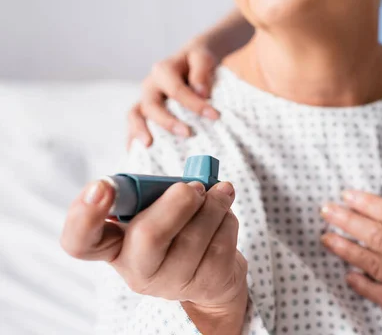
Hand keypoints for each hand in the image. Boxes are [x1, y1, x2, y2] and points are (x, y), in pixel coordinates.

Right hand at [61, 180, 247, 330]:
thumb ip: (155, 190)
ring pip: (195, 236)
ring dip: (213, 204)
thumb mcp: (158, 208)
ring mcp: (172, 282)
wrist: (212, 273)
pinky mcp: (206, 284)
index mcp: (114, 245)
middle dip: (177, 202)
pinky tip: (224, 214)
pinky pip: (221, 242)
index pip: (80, 240)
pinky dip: (227, 218)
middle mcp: (137, 269)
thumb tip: (173, 171)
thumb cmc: (178, 229)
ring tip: (218, 193)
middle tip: (193, 186)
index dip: (84, 215)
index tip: (102, 186)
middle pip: (148, 236)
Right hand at [127, 37, 220, 148]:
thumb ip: (201, 72)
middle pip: (151, 105)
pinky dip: (132, 139)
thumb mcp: (203, 58)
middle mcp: (150, 86)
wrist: (191, 60)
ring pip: (135, 115)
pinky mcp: (146, 112)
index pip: (177, 90)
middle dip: (168, 122)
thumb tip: (201, 92)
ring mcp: (146, 99)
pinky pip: (134, 126)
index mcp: (163, 71)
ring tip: (148, 146)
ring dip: (139, 131)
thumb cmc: (198, 61)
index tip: (214, 116)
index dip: (195, 104)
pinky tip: (136, 154)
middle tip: (187, 134)